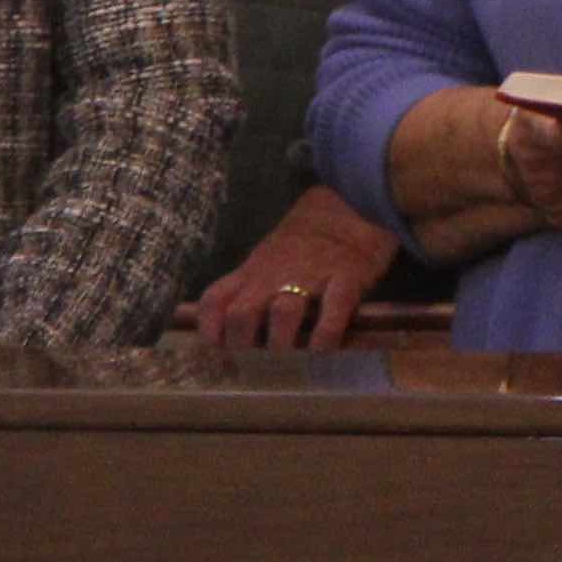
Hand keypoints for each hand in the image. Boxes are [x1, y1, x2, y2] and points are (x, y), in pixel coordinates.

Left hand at [194, 185, 403, 348]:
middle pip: (242, 313)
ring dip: (281, 342)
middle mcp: (275, 274)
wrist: (352, 202)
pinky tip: (323, 348)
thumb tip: (229, 329)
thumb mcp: (268, 257)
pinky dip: (326, 334)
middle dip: (243, 343)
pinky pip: (334, 309)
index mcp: (253, 270)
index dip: (209, 329)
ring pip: (283, 312)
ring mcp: (311, 274)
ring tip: (289, 356)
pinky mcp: (347, 276)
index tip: (218, 349)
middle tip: (256, 360)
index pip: (215, 300)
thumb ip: (249, 284)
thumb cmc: (307, 241)